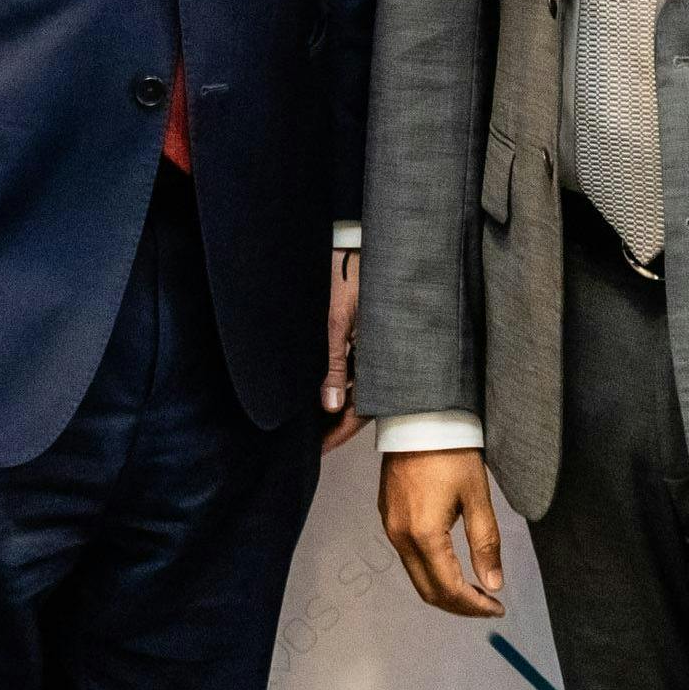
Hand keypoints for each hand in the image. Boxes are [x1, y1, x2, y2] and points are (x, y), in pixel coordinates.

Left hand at [320, 246, 366, 451]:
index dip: (340, 432)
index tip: (319, 450)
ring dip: (334, 400)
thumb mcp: (336, 319)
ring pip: (356, 384)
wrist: (357, 239)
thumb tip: (332, 405)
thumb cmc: (350, 274)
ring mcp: (372, 344)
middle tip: (311, 443)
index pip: (363, 408)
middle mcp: (379, 354)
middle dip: (336, 422)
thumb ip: (334, 362)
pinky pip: (353, 364)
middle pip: (360, 400)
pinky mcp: (363, 332)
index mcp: (380, 355)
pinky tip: (316, 388)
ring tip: (308, 421)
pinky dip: (336, 378)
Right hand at [377, 447, 506, 617]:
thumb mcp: (477, 497)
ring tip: (474, 589)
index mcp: (424, 534)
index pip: (450, 588)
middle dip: (459, 605)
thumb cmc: (452, 452)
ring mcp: (390, 526)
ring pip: (416, 576)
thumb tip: (494, 584)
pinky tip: (451, 565)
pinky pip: (408, 556)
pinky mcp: (388, 515)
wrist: (418, 417)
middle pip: (428, 590)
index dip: (475, 606)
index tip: (497, 608)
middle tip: (487, 605)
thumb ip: (485, 544)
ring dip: (445, 589)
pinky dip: (431, 571)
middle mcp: (401, 536)